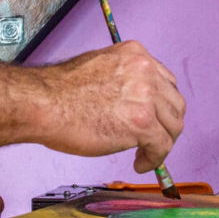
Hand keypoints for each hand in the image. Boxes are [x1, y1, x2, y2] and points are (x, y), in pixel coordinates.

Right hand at [36, 40, 185, 172]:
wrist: (44, 103)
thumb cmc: (59, 90)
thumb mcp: (99, 66)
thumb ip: (121, 78)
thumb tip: (130, 101)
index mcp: (135, 54)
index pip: (164, 81)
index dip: (161, 103)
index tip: (154, 117)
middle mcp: (146, 71)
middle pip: (174, 102)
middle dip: (166, 123)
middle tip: (154, 138)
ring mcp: (146, 97)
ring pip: (173, 125)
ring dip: (163, 142)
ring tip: (146, 153)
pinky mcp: (142, 123)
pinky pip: (162, 146)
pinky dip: (154, 159)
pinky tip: (140, 164)